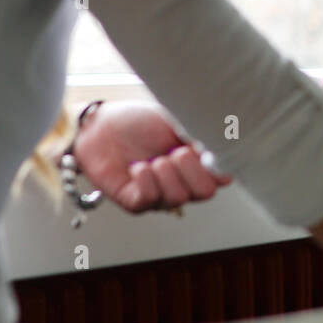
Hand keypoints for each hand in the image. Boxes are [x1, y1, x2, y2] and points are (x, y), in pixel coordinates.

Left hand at [74, 100, 231, 212]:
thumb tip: (217, 146)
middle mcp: (180, 181)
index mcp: (195, 163)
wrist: (101, 124)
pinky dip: (146, 181)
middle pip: (204, 192)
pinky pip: (149, 200)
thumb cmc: (138, 121)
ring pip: (178, 198)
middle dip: (192, 171)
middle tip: (176, 152)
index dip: (217, 167)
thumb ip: (197, 134)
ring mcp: (158, 194)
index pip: (221, 176)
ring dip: (166, 174)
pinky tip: (138, 167)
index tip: (204, 151)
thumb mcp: (173, 120)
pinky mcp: (134, 201)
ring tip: (154, 158)